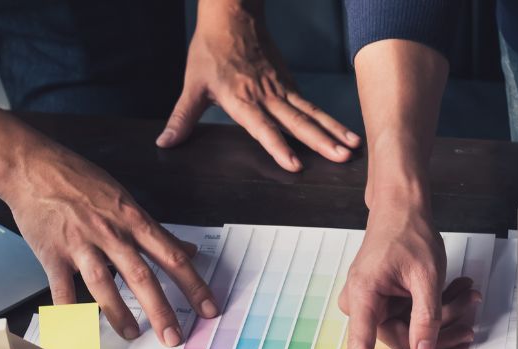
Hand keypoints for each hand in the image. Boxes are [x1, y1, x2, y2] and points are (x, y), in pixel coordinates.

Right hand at [2, 144, 216, 345]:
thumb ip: (157, 231)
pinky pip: (62, 289)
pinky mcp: (52, 254)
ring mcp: (80, 245)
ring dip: (119, 314)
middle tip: (174, 337)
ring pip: (104, 285)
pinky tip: (77, 331)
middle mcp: (110, 234)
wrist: (32, 166)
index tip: (209, 309)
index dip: (194, 285)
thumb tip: (189, 251)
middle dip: (160, 310)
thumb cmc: (80, 181)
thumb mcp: (125, 199)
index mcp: (133, 221)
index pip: (172, 257)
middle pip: (141, 276)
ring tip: (132, 334)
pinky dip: (69, 313)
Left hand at [156, 2, 359, 170]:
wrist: (231, 14)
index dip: (277, 146)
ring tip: (352, 148)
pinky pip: (310, 104)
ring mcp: (280, 88)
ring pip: (310, 113)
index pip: (263, 128)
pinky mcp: (288, 82)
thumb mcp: (192, 85)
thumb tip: (165, 142)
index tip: (295, 164)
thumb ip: (182, 118)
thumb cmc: (210, 50)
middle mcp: (265, 95)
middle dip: (320, 142)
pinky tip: (344, 134)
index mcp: (241, 99)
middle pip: (296, 122)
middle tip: (341, 158)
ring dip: (332, 131)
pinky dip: (328, 119)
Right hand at [338, 207, 480, 348]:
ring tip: (467, 292)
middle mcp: (362, 304)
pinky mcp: (383, 303)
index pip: (362, 345)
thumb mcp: (426, 275)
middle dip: (441, 323)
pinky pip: (411, 318)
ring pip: (413, 329)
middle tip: (469, 302)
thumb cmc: (407, 232)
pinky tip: (456, 291)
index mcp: (364, 296)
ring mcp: (372, 305)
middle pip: (405, 337)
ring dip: (444, 313)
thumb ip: (426, 317)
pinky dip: (436, 307)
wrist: (400, 208)